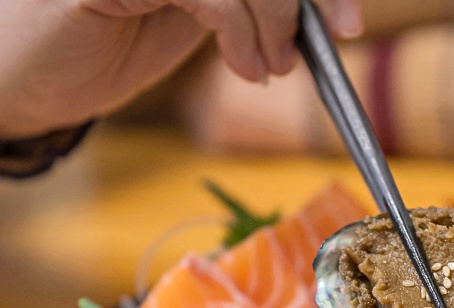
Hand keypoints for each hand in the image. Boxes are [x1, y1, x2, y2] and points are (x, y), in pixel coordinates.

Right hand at [0, 0, 361, 138]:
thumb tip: (318, 12)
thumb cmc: (111, 43)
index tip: (346, 21)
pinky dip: (239, 29)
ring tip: (270, 66)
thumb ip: (247, 0)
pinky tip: (244, 65)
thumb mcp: (198, 15)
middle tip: (335, 36)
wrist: (33, 79)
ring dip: (275, 19)